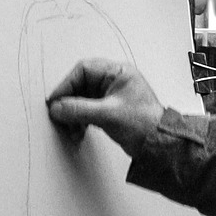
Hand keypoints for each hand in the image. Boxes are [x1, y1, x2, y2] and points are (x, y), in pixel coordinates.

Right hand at [46, 59, 164, 157]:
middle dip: (70, 102)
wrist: (159, 145)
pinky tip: (78, 131)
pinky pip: (87, 111)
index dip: (67, 84)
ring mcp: (111, 96)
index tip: (56, 100)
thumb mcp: (108, 114)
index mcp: (118, 73)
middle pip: (81, 85)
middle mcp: (114, 82)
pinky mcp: (109, 111)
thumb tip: (57, 108)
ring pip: (82, 100)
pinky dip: (80, 121)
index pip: (84, 70)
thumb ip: (79, 110)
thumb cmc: (145, 124)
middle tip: (60, 115)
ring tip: (70, 128)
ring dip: (73, 114)